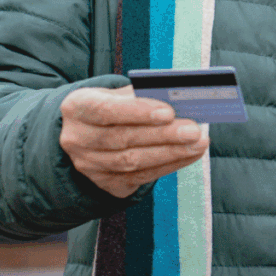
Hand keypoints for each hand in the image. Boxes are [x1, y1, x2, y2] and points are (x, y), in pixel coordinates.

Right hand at [59, 85, 209, 198]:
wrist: (89, 132)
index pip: (106, 110)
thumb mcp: (119, 93)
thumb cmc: (113, 105)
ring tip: (199, 143)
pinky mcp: (105, 183)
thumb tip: (181, 97)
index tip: (169, 112)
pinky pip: (140, 177)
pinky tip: (190, 154)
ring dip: (170, 153)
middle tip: (194, 130)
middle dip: (163, 135)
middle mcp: (77, 138)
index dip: (138, 112)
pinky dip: (169, 165)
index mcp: (77, 107)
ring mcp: (89, 165)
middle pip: (123, 139)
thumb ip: (144, 94)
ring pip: (132, 162)